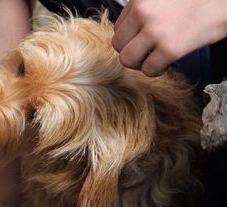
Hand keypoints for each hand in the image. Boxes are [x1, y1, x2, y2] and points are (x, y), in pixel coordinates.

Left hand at [112, 0, 226, 75]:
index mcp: (139, 0)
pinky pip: (149, 70)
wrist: (224, 1)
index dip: (130, 38)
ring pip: (127, 60)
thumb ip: (144, 10)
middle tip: (147, 53)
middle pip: (118, 45)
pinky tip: (167, 63)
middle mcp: (143, 13)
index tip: (142, 41)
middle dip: (131, 52)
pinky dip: (156, 71)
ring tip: (154, 59)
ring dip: (140, 64)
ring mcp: (155, 31)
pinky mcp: (170, 48)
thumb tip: (130, 34)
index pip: (118, 29)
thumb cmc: (196, 0)